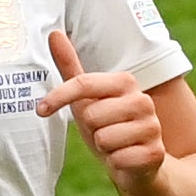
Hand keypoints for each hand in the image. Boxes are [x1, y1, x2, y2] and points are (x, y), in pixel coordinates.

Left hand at [36, 28, 164, 189]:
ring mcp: (152, 128)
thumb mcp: (87, 98)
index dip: (58, 97)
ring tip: (115, 145)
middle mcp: (143, 101)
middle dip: (91, 129)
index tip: (40, 109)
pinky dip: (115, 163)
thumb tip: (54, 33)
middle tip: (103, 131)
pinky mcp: (155, 154)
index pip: (84, 83)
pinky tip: (126, 158)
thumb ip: (71, 67)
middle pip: (92, 115)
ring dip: (104, 148)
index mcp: (126, 82)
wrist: (138, 162)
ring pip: (104, 139)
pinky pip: (117, 159)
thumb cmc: (108, 126)